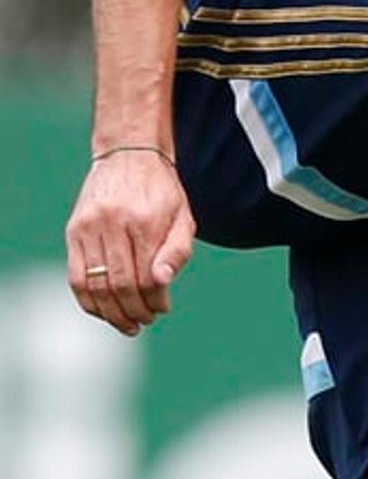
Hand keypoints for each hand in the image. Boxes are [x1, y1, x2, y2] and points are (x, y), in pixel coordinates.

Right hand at [65, 148, 196, 335]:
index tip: (162, 309)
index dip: (154, 301)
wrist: (129, 155)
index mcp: (145, 222)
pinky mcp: (74, 230)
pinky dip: (88, 300)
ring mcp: (89, 227)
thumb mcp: (183, 217)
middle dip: (134, 311)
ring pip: (95, 285)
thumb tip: (161, 283)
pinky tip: (103, 310)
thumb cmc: (162, 192)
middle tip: (145, 321)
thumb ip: (177, 252)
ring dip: (110, 313)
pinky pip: (75, 276)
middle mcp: (113, 224)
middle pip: (120, 285)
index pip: (146, 278)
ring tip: (126, 323)